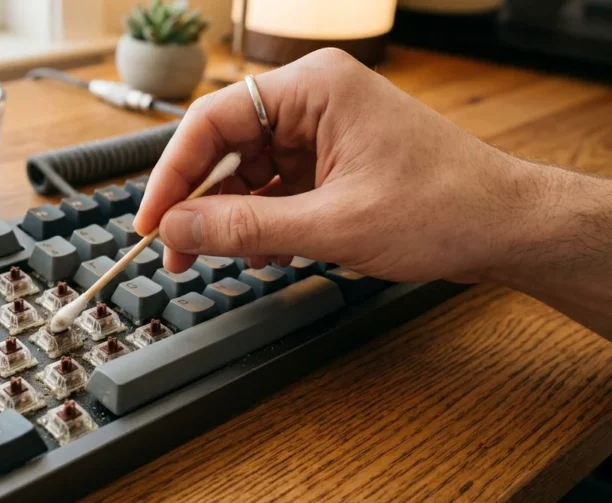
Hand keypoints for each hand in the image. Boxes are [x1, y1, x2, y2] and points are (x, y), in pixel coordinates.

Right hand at [135, 48, 546, 284]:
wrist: (506, 228)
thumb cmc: (444, 207)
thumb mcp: (332, 224)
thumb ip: (245, 228)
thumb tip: (177, 229)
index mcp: (313, 88)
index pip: (212, 121)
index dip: (172, 174)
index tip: (150, 221)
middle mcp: (312, 102)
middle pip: (225, 148)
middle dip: (199, 203)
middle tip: (174, 252)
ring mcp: (322, 133)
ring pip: (247, 174)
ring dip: (230, 220)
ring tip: (217, 260)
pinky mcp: (330, 163)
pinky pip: (274, 190)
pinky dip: (261, 224)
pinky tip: (263, 255)